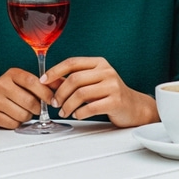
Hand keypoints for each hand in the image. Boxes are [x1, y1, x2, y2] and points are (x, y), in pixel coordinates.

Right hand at [0, 67, 53, 128]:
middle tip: (36, 107)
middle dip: (37, 108)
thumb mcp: (24, 82)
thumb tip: (64, 83)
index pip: (31, 82)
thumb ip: (43, 83)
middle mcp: (1, 84)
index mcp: (12, 74)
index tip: (53, 100)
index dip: (45, 92)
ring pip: (23, 115)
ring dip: (27, 116)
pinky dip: (17, 123)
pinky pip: (13, 124)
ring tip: (22, 110)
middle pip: (29, 102)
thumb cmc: (10, 90)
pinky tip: (13, 115)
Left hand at [42, 57, 158, 127]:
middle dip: (60, 92)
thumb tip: (49, 81)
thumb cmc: (110, 94)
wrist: (135, 107)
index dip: (55, 71)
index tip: (43, 81)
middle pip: (74, 79)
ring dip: (68, 105)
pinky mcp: (116, 101)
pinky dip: (80, 112)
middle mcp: (106, 71)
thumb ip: (72, 81)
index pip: (72, 62)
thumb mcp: (92, 83)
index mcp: (99, 63)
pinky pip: (91, 107)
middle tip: (54, 103)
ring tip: (64, 112)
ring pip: (81, 94)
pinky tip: (77, 115)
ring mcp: (113, 85)